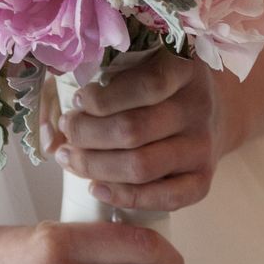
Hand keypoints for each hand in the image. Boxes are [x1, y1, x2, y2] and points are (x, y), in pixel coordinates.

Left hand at [54, 47, 228, 212]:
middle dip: (87, 134)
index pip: (146, 85)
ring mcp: (203, 146)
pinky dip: (123, 197)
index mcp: (186, 68)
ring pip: (142, 166)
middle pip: (134, 130)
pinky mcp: (203, 180)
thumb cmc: (158, 86)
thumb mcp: (138, 64)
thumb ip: (97, 80)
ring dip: (95, 166)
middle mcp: (199, 107)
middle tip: (68, 130)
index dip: (103, 98)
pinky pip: (164, 199)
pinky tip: (95, 188)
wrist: (212, 112)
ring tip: (70, 157)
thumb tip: (52, 127)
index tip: (77, 99)